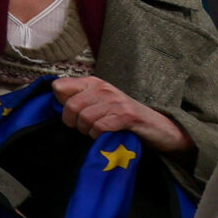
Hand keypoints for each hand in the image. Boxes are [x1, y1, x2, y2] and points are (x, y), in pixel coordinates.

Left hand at [52, 76, 191, 155]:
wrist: (160, 127)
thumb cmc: (125, 117)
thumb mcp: (100, 103)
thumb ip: (80, 100)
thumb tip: (57, 103)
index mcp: (93, 82)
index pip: (59, 86)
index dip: (60, 103)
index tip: (72, 113)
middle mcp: (103, 88)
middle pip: (70, 106)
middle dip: (73, 122)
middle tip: (84, 128)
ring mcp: (115, 101)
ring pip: (84, 118)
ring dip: (87, 130)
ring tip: (97, 132)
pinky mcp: (126, 116)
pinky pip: (100, 127)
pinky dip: (99, 135)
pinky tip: (106, 135)